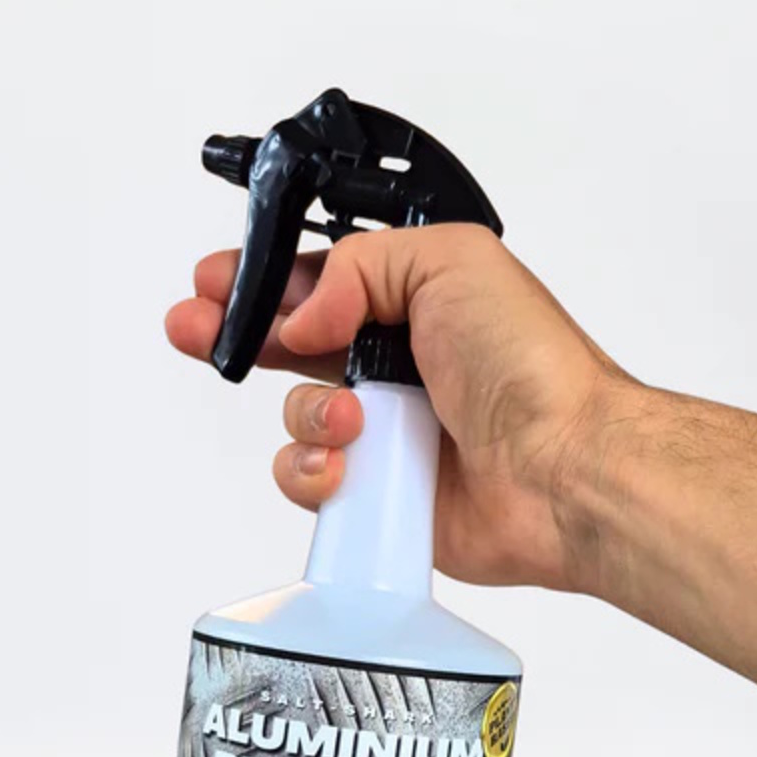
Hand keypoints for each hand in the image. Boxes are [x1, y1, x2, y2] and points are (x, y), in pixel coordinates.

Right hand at [166, 224, 634, 590]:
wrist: (561, 470)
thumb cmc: (529, 368)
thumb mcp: (449, 262)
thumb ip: (360, 265)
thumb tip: (304, 315)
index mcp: (415, 304)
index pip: (318, 285)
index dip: (263, 284)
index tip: (216, 285)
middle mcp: (396, 367)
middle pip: (291, 348)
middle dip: (237, 336)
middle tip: (196, 329)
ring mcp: (387, 433)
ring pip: (297, 416)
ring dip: (308, 412)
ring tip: (351, 416)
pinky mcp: (378, 493)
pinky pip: (310, 479)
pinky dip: (315, 471)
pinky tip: (348, 465)